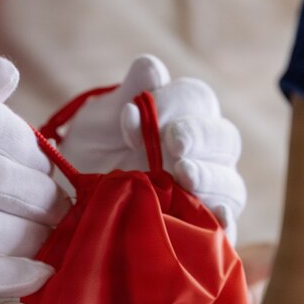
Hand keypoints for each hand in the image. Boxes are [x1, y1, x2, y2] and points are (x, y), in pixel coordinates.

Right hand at [0, 57, 67, 296]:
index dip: (35, 156)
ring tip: (46, 241)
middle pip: (16, 187)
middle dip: (46, 202)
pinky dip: (14, 277)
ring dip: (37, 240)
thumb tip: (7, 76)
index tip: (41, 169)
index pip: (10, 135)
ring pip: (4, 233)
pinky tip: (36, 277)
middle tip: (55, 210)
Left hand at [58, 55, 246, 243]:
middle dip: (201, 138)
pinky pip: (226, 229)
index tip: (135, 116)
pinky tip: (217, 216)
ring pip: (231, 184)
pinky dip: (225, 222)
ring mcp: (206, 195)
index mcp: (184, 118)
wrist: (72, 206)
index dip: (174, 104)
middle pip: (225, 140)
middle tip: (173, 145)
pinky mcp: (201, 232)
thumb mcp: (99, 122)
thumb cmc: (90, 154)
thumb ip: (126, 95)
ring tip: (185, 176)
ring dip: (212, 178)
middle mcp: (203, 155)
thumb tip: (153, 71)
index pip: (197, 101)